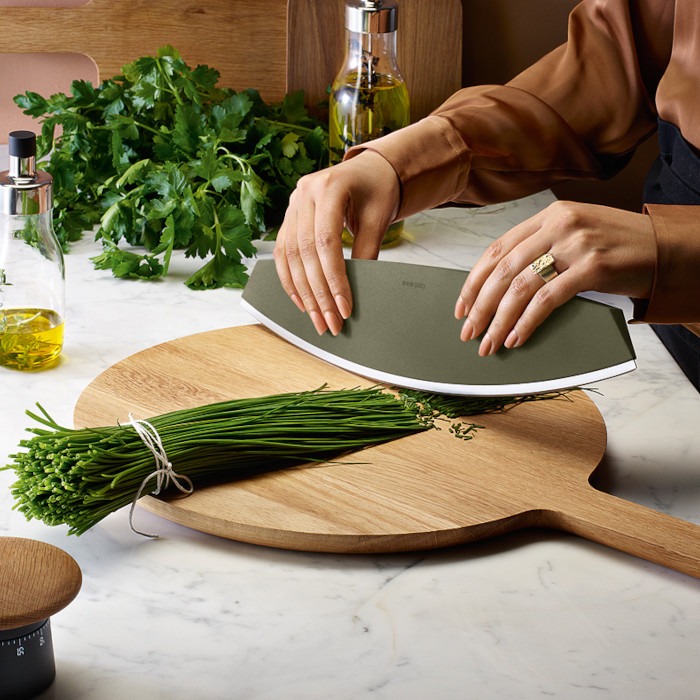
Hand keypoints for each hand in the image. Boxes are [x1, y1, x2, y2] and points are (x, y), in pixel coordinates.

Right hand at [273, 150, 400, 335]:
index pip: (326, 241)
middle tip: (330, 321)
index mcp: (329, 187)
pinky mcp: (290, 217)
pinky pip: (283, 252)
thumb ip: (366, 251)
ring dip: (303, 292)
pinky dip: (290, 279)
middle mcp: (304, 193)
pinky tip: (301, 300)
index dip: (334, 278)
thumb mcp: (378, 218)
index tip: (344, 306)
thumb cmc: (378, 189)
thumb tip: (357, 290)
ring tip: (316, 317)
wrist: (370, 170)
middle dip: (318, 292)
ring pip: (290, 255)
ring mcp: (293, 204)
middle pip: (305, 252)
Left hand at [454, 200, 656, 354]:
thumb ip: (541, 249)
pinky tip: (515, 338)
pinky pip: (547, 300)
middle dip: (480, 305)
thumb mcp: (575, 235)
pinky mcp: (593, 268)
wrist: (667, 249)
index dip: (473, 280)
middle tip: (468, 331)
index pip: (497, 249)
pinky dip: (526, 322)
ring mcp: (576, 244)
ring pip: (519, 287)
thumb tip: (500, 287)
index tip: (461, 305)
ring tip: (488, 342)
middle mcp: (559, 224)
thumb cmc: (618, 247)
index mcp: (548, 216)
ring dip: (498, 320)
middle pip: (502, 270)